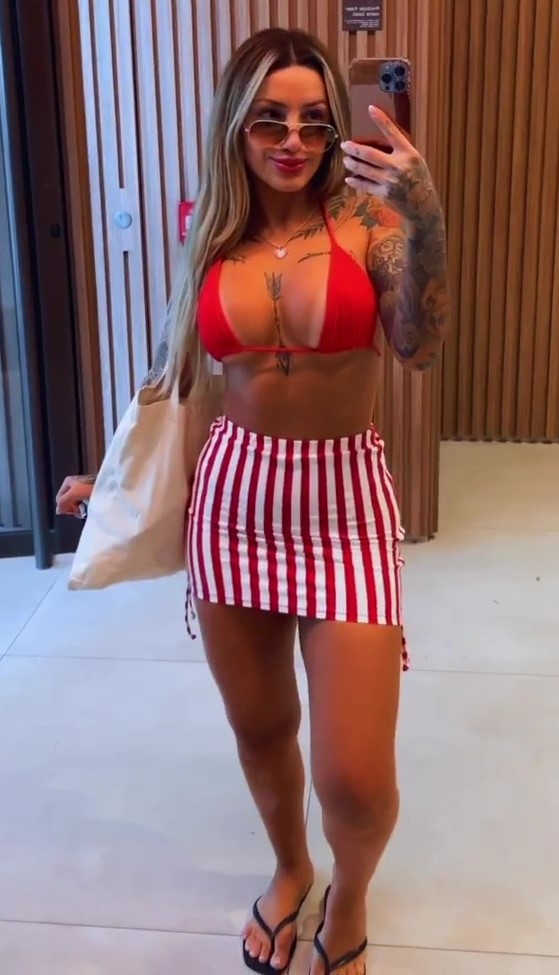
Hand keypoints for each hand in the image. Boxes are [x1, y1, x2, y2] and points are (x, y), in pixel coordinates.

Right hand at [55, 476, 92, 516]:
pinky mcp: (90, 495)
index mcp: (68, 482)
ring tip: (84, 510)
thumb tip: (58, 510)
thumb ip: (63, 501)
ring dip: (79, 510)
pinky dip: (85, 508)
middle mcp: (74, 485)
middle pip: (67, 502)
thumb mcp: (74, 493)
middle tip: (78, 511)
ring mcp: (82, 490)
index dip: (64, 506)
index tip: (71, 510)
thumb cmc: (91, 487)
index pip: (59, 499)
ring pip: (75, 504)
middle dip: (72, 508)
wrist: (108, 488)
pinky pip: (83, 505)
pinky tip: (89, 509)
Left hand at [341, 106, 436, 223]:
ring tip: (346, 160)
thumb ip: (399, 151)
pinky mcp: (384, 193)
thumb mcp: (415, 160)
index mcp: (408, 153)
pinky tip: (349, 178)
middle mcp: (398, 165)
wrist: (422, 204)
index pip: (392, 132)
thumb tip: (379, 140)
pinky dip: (355, 181)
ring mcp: (390, 180)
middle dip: (353, 148)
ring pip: (364, 169)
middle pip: (369, 154)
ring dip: (352, 163)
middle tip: (344, 145)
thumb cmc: (418, 179)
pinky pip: (365, 185)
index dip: (381, 119)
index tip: (370, 108)